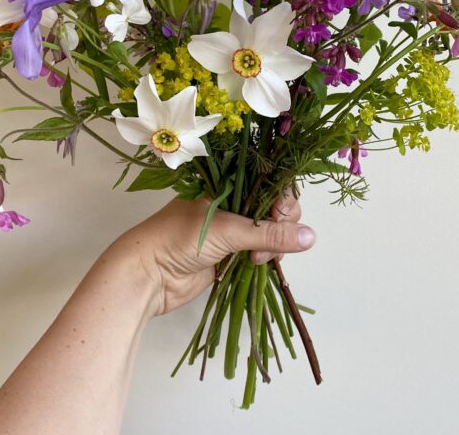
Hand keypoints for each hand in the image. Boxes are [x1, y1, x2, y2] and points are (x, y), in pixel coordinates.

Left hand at [112, 194, 316, 316]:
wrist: (147, 275)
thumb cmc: (177, 239)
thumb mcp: (227, 230)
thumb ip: (269, 233)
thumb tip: (311, 237)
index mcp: (227, 183)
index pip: (269, 183)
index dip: (283, 199)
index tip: (282, 217)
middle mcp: (232, 202)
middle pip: (274, 208)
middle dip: (280, 226)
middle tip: (267, 244)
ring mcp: (232, 228)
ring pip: (269, 232)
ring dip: (272, 246)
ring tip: (256, 259)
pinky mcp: (230, 253)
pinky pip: (260, 251)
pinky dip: (265, 258)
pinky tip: (257, 265)